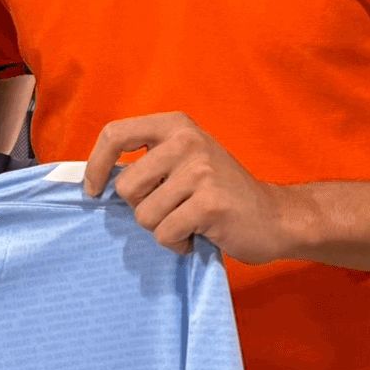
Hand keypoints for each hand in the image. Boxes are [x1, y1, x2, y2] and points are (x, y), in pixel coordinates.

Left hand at [83, 113, 302, 263]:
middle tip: (172, 209)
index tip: (93, 190)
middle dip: (141, 208)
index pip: (115, 134)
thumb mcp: (184, 161)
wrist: (275, 217)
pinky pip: (166, 233)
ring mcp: (200, 171)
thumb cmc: (220, 193)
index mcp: (175, 125)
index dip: (96, 165)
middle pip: (126, 187)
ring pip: (144, 215)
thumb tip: (94, 180)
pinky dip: (178, 243)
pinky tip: (199, 235)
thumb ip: (147, 162)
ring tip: (189, 222)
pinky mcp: (209, 203)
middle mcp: (186, 141)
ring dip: (162, 229)